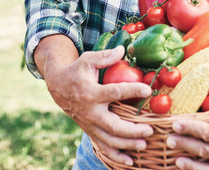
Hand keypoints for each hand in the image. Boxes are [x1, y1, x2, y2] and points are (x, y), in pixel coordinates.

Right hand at [36, 36, 153, 165]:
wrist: (58, 86)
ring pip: (109, 140)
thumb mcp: (87, 59)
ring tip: (144, 144)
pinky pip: (102, 147)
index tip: (148, 89)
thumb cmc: (76, 71)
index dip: (132, 90)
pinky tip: (131, 162)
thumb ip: (105, 57)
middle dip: (132, 130)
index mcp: (91, 93)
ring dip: (127, 145)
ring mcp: (90, 124)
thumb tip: (123, 49)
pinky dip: (116, 156)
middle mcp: (91, 112)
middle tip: (150, 129)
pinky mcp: (90, 131)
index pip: (114, 93)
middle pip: (113, 126)